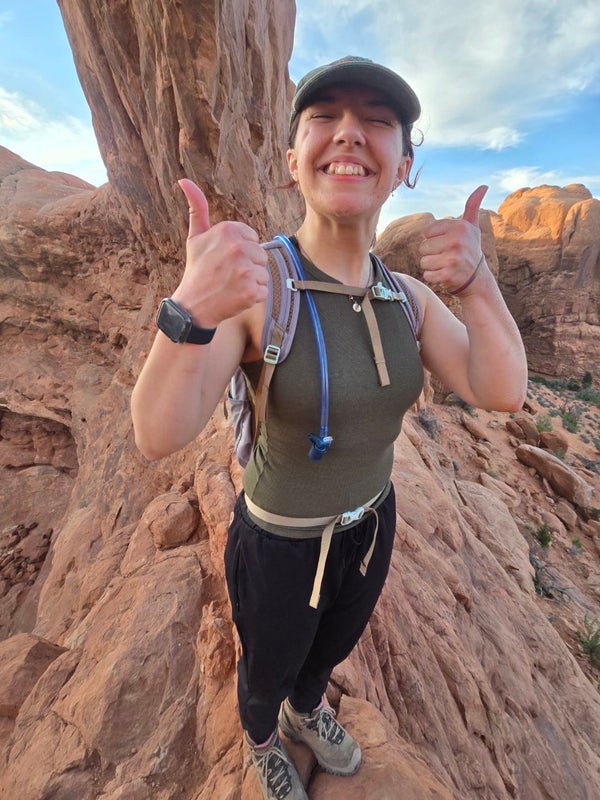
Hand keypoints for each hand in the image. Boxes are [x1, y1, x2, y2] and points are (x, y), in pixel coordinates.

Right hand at [171, 179, 268, 327]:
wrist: (192, 307)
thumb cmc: (197, 271)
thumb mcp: (195, 237)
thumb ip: (197, 208)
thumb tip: (184, 180)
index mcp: (228, 230)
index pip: (253, 239)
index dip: (241, 252)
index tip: (223, 260)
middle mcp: (238, 247)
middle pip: (261, 256)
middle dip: (248, 267)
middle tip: (226, 275)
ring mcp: (245, 270)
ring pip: (263, 274)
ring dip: (251, 283)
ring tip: (230, 286)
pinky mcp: (251, 290)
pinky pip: (263, 291)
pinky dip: (252, 297)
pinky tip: (235, 297)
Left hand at [419, 185, 487, 292]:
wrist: (477, 278)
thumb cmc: (470, 249)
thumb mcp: (472, 227)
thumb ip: (472, 206)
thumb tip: (484, 186)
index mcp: (459, 227)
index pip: (426, 232)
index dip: (434, 239)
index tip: (448, 244)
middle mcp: (457, 240)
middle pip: (423, 247)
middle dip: (432, 254)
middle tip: (446, 257)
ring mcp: (453, 258)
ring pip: (423, 261)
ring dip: (431, 266)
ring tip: (445, 265)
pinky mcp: (448, 274)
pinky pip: (427, 275)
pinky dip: (433, 277)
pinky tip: (445, 275)